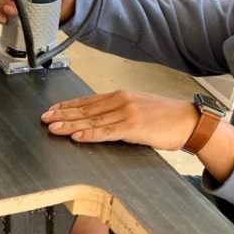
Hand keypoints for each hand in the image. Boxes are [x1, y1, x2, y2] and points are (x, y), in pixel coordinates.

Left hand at [41, 91, 196, 149]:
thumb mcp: (138, 109)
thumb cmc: (165, 118)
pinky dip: (90, 135)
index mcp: (120, 96)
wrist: (188, 121)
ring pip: (92, 121)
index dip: (68, 106)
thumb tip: (99, 120)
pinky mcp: (133, 128)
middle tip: (44, 118)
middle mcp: (120, 101)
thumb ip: (118, 112)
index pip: (88, 101)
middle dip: (63, 114)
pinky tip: (76, 136)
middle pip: (85, 110)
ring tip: (53, 127)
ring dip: (70, 125)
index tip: (52, 110)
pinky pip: (106, 132)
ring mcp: (126, 114)